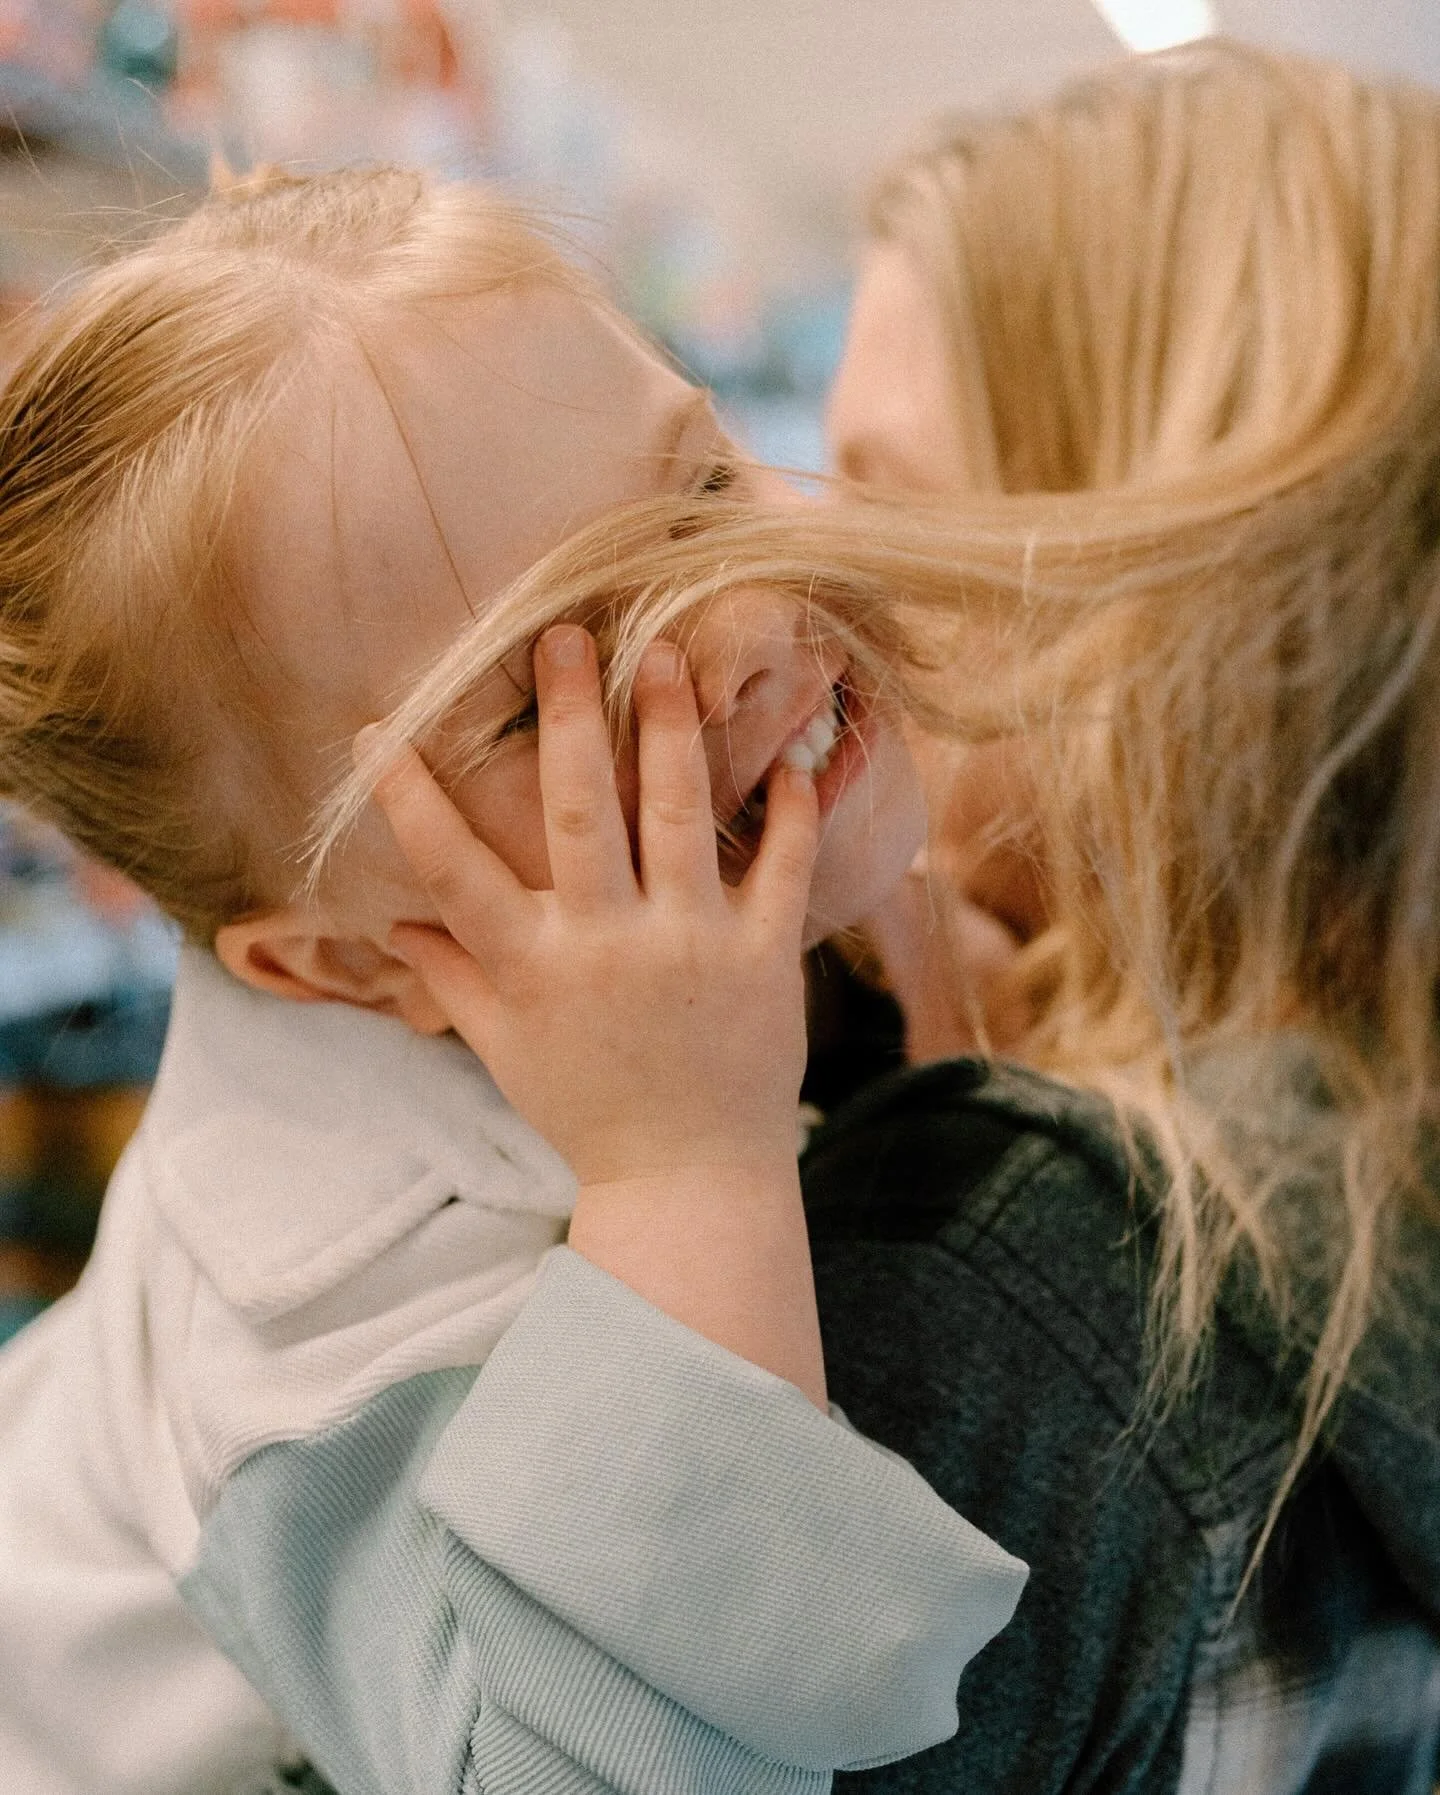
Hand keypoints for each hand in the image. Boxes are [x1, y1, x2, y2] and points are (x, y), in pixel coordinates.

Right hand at [365, 626, 819, 1188]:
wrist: (689, 1180)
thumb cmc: (588, 1110)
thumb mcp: (506, 1050)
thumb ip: (454, 980)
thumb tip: (391, 926)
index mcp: (533, 968)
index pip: (453, 871)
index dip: (409, 800)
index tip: (376, 731)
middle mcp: (607, 945)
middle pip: (577, 812)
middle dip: (568, 718)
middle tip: (563, 637)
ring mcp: (690, 946)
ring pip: (677, 817)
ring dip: (669, 731)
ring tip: (666, 656)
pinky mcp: (763, 958)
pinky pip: (781, 870)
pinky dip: (791, 814)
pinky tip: (794, 757)